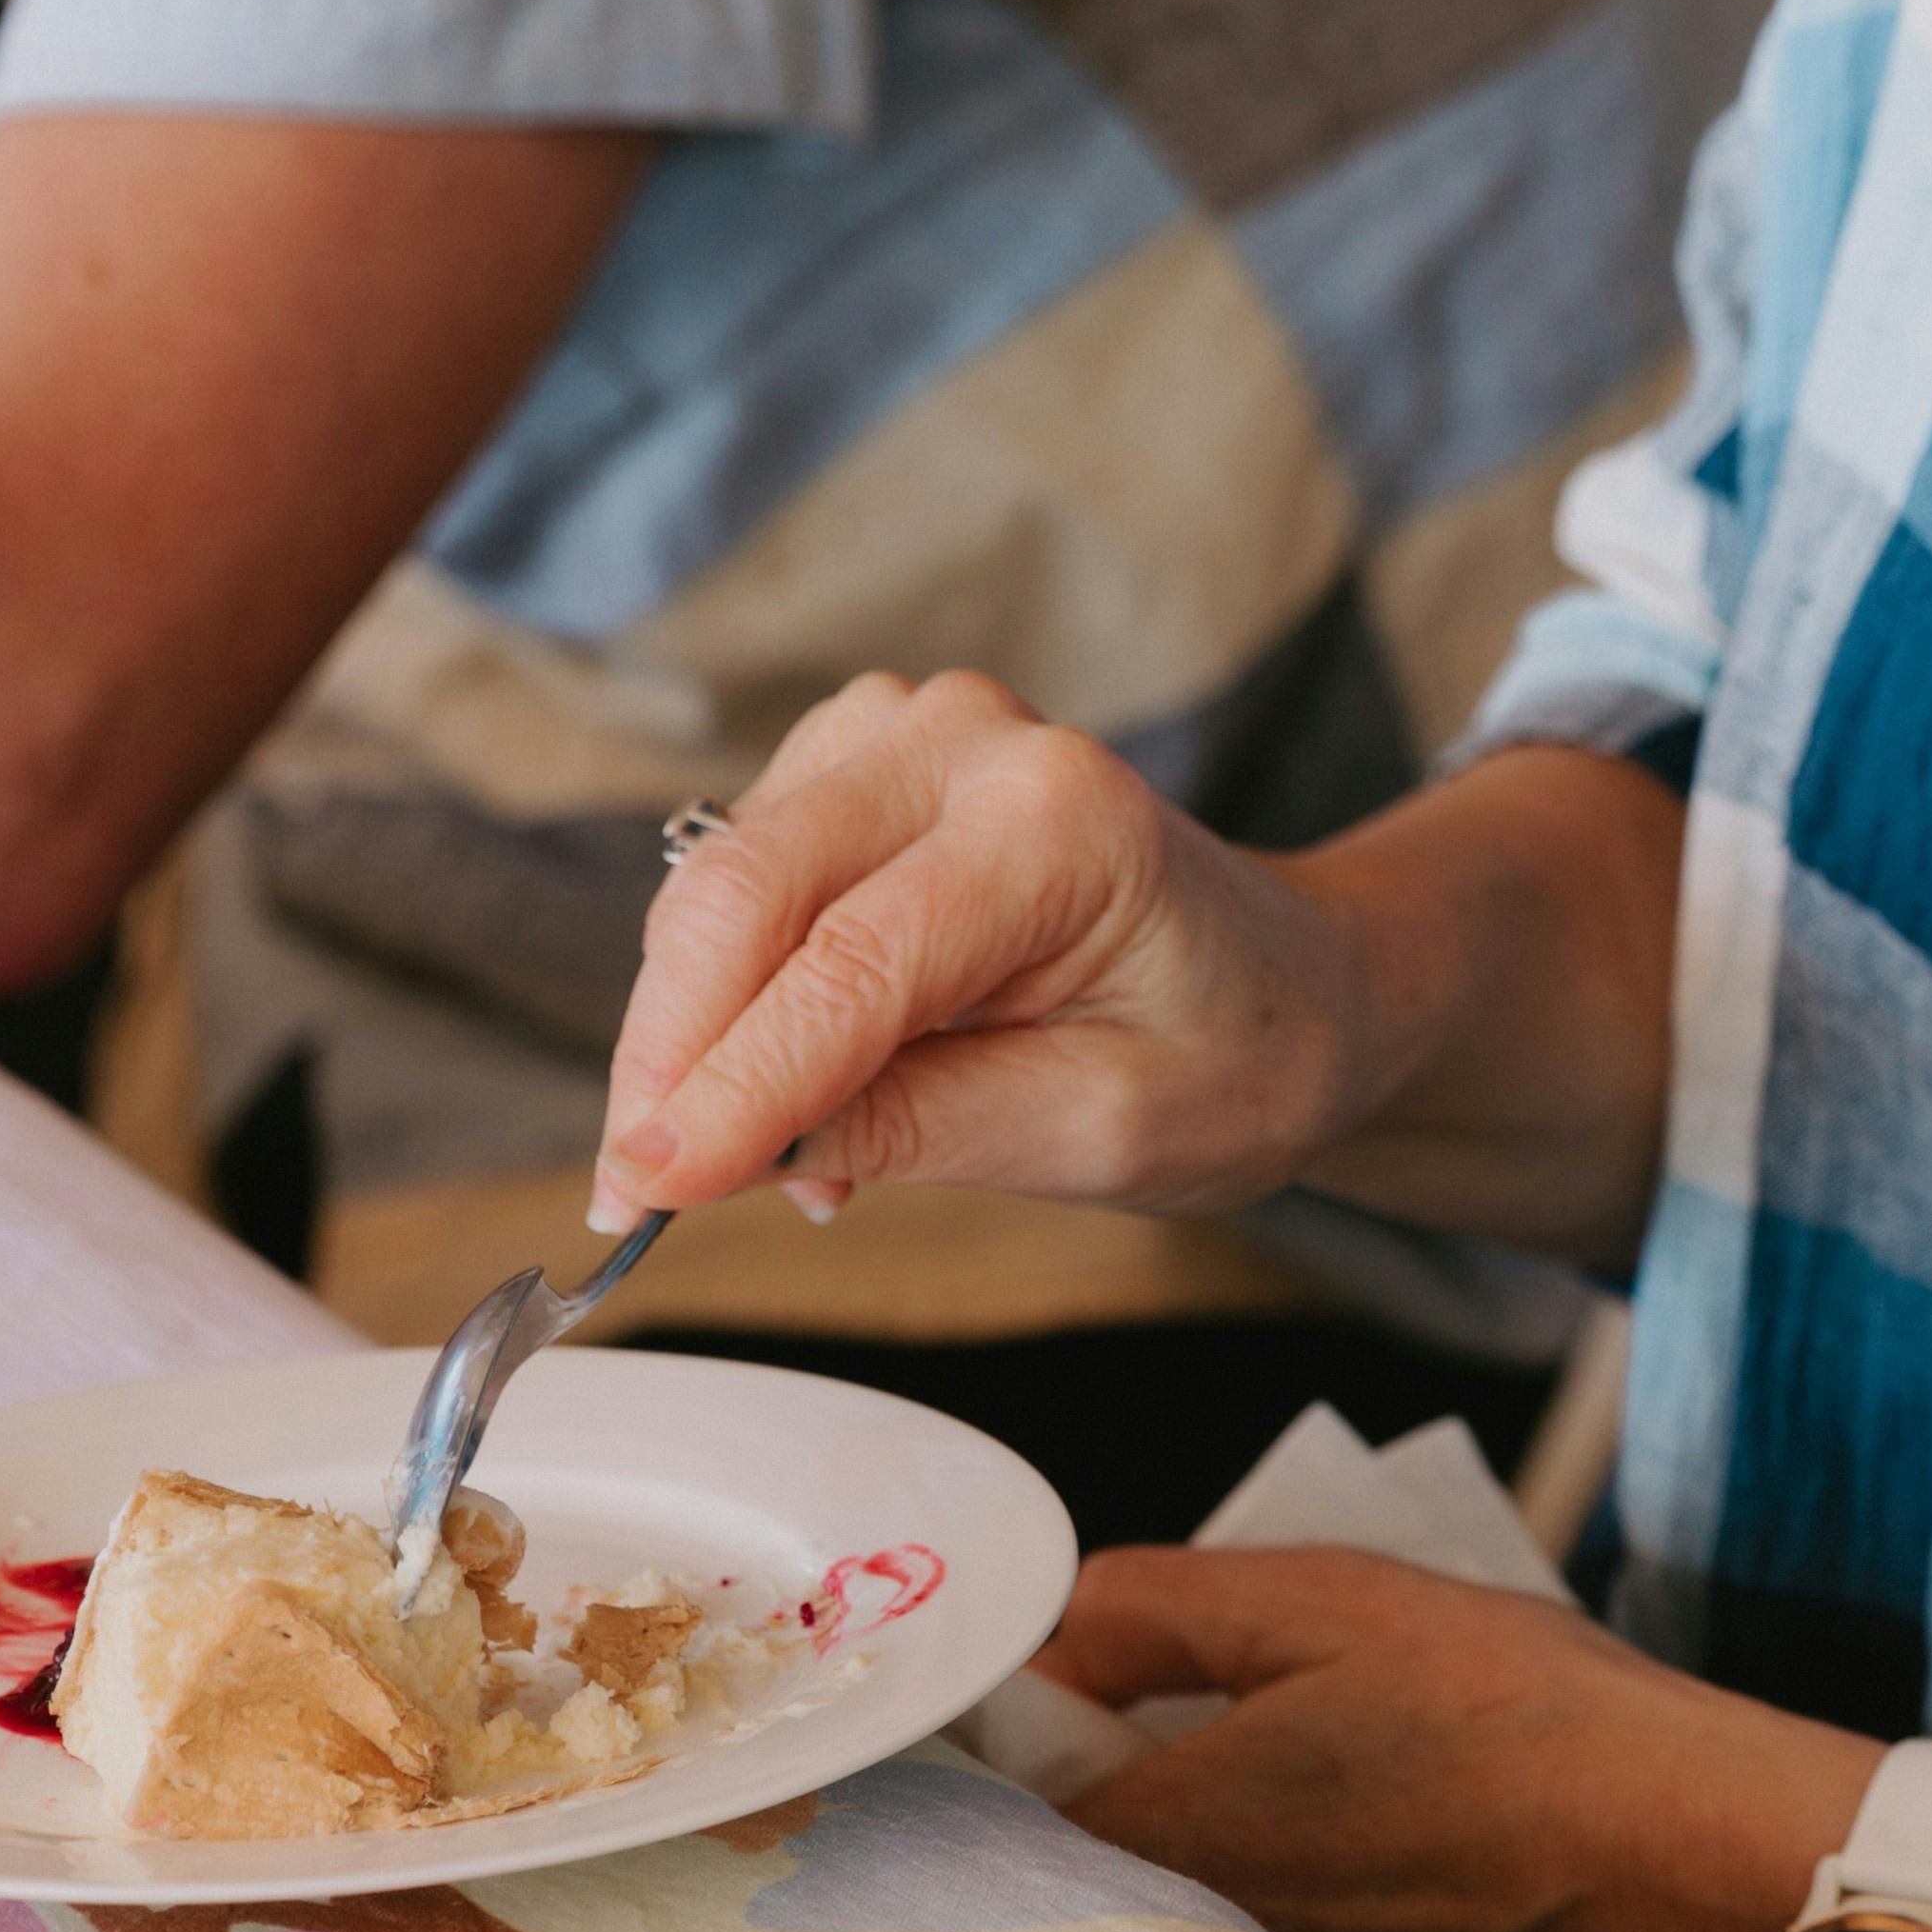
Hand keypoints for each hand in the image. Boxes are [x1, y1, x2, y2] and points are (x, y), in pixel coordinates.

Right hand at [591, 670, 1367, 1224]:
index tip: (642, 1191)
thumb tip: (714, 1154)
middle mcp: (971, 744)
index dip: (731, 1087)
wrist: (1292, 985)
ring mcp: (905, 735)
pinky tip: (811, 1081)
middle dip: (672, 1057)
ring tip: (805, 1159)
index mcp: (1060, 820)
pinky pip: (739, 884)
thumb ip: (911, 1130)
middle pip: (745, 895)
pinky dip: (737, 995)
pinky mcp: (856, 765)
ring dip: (706, 1035)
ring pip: (719, 890)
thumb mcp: (1102, 1133)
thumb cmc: (1233, 1055)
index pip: (849, 965)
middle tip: (639, 1196)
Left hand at [1049, 1548, 1874, 1931]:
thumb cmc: (1527, 1722)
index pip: (1011, 1804)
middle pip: (1096, 1883)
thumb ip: (1157, 1609)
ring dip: (1234, 1871)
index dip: (1045, 1735)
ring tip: (1350, 1797)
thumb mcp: (1332, 1601)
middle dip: (1140, 1802)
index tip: (1110, 1689)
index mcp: (1164, 1846)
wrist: (1705, 1870)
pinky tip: (1418, 1874)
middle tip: (1243, 1728)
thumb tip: (1058, 1635)